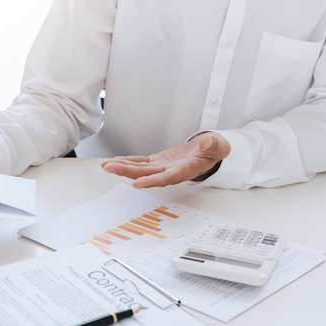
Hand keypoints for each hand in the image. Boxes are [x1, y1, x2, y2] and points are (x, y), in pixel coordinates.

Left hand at [101, 132, 230, 187]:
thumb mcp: (219, 146)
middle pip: (146, 174)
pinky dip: (126, 161)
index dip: (152, 181)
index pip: (166, 178)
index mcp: (185, 170)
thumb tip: (208, 142)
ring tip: (105, 166)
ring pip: (139, 169)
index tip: (137, 183)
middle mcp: (170, 172)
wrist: (208, 152)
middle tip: (110, 168)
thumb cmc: (214, 150)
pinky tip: (113, 161)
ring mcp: (161, 167)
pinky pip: (139, 162)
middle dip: (127, 172)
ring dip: (122, 167)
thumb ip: (215, 145)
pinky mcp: (157, 162)